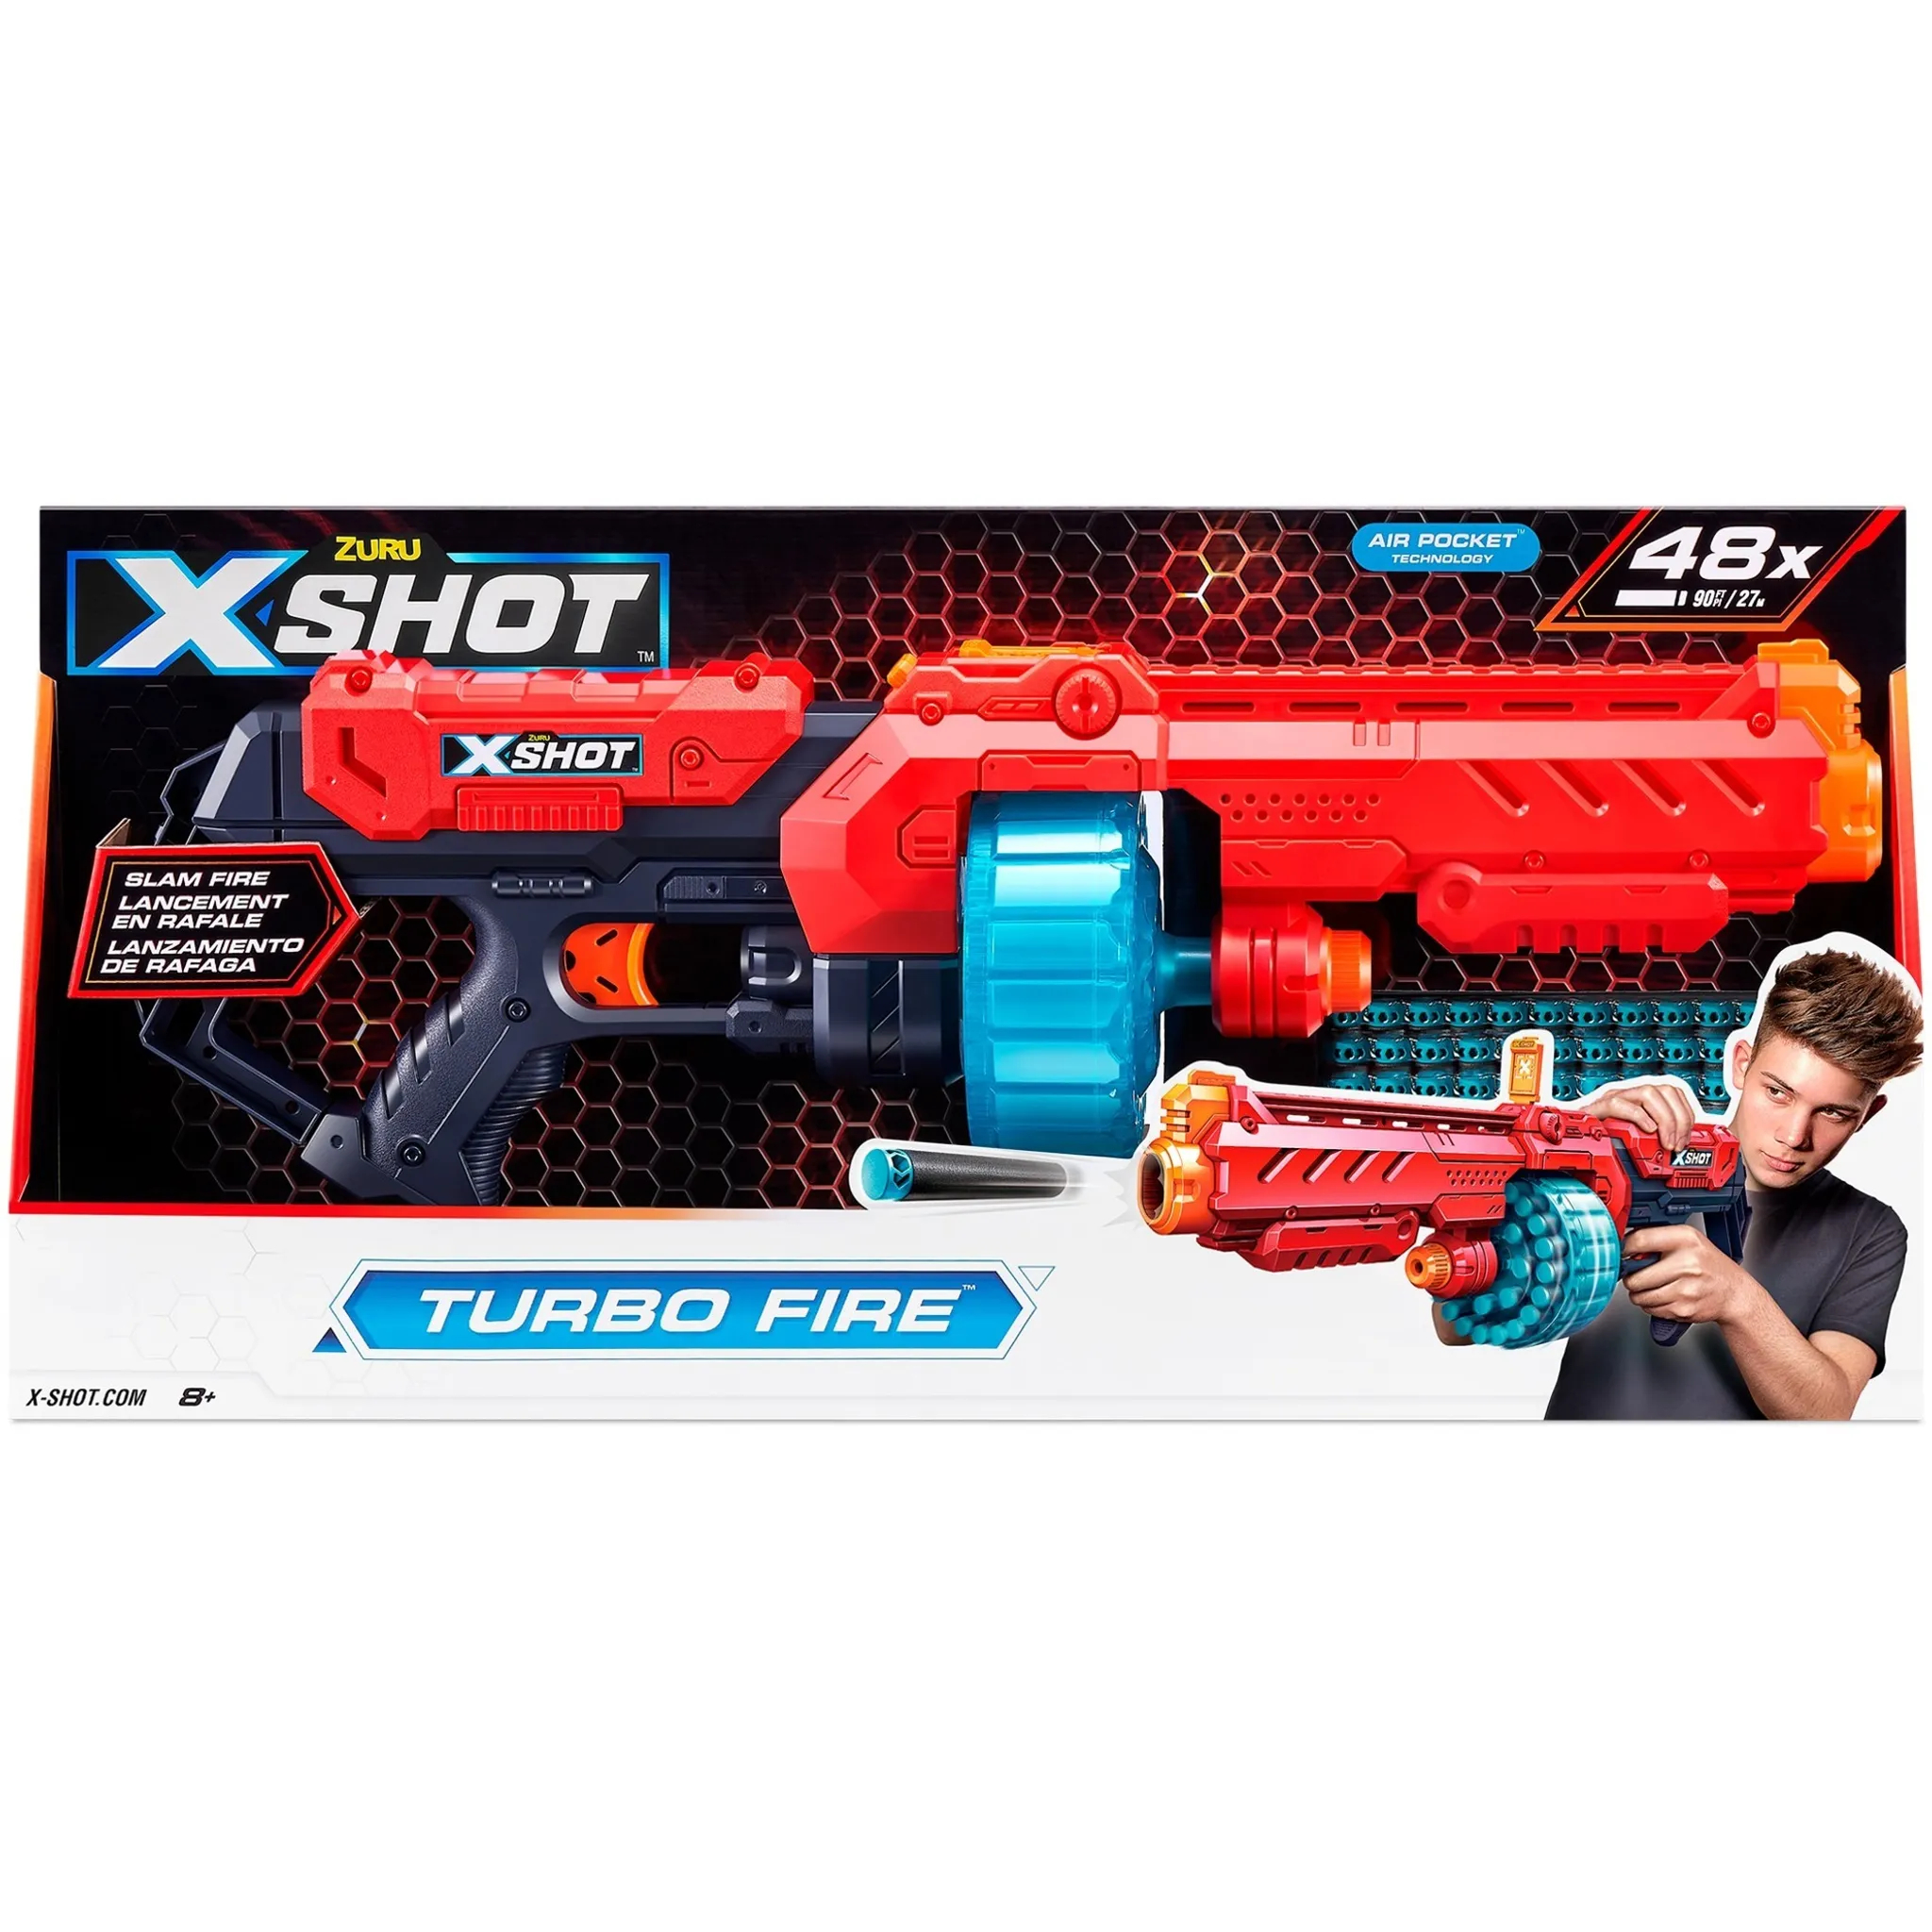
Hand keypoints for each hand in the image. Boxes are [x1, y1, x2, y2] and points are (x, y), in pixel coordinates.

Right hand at [1582, 1078, 1699, 1150]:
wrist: (1574, 1144)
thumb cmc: (1603, 1143)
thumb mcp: (1637, 1141)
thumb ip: (1656, 1137)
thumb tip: (1681, 1145)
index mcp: (1640, 1100)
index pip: (1673, 1092)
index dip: (1685, 1114)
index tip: (1687, 1138)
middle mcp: (1627, 1096)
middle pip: (1664, 1090)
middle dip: (1679, 1120)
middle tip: (1676, 1145)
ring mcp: (1612, 1100)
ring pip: (1647, 1093)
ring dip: (1664, 1120)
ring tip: (1664, 1142)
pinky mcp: (1596, 1110)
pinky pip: (1619, 1105)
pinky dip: (1638, 1117)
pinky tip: (1646, 1131)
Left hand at [1621, 1224, 1756, 1328]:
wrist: (1734, 1293)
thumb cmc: (1708, 1265)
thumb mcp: (1688, 1240)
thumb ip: (1657, 1238)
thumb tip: (1625, 1245)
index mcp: (1685, 1239)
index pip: (1639, 1240)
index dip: (1624, 1249)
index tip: (1622, 1254)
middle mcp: (1687, 1263)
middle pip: (1635, 1276)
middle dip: (1631, 1278)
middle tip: (1637, 1276)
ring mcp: (1686, 1288)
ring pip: (1640, 1296)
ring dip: (1639, 1294)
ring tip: (1651, 1287)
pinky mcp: (1684, 1309)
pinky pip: (1651, 1309)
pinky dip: (1652, 1305)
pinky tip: (1665, 1297)